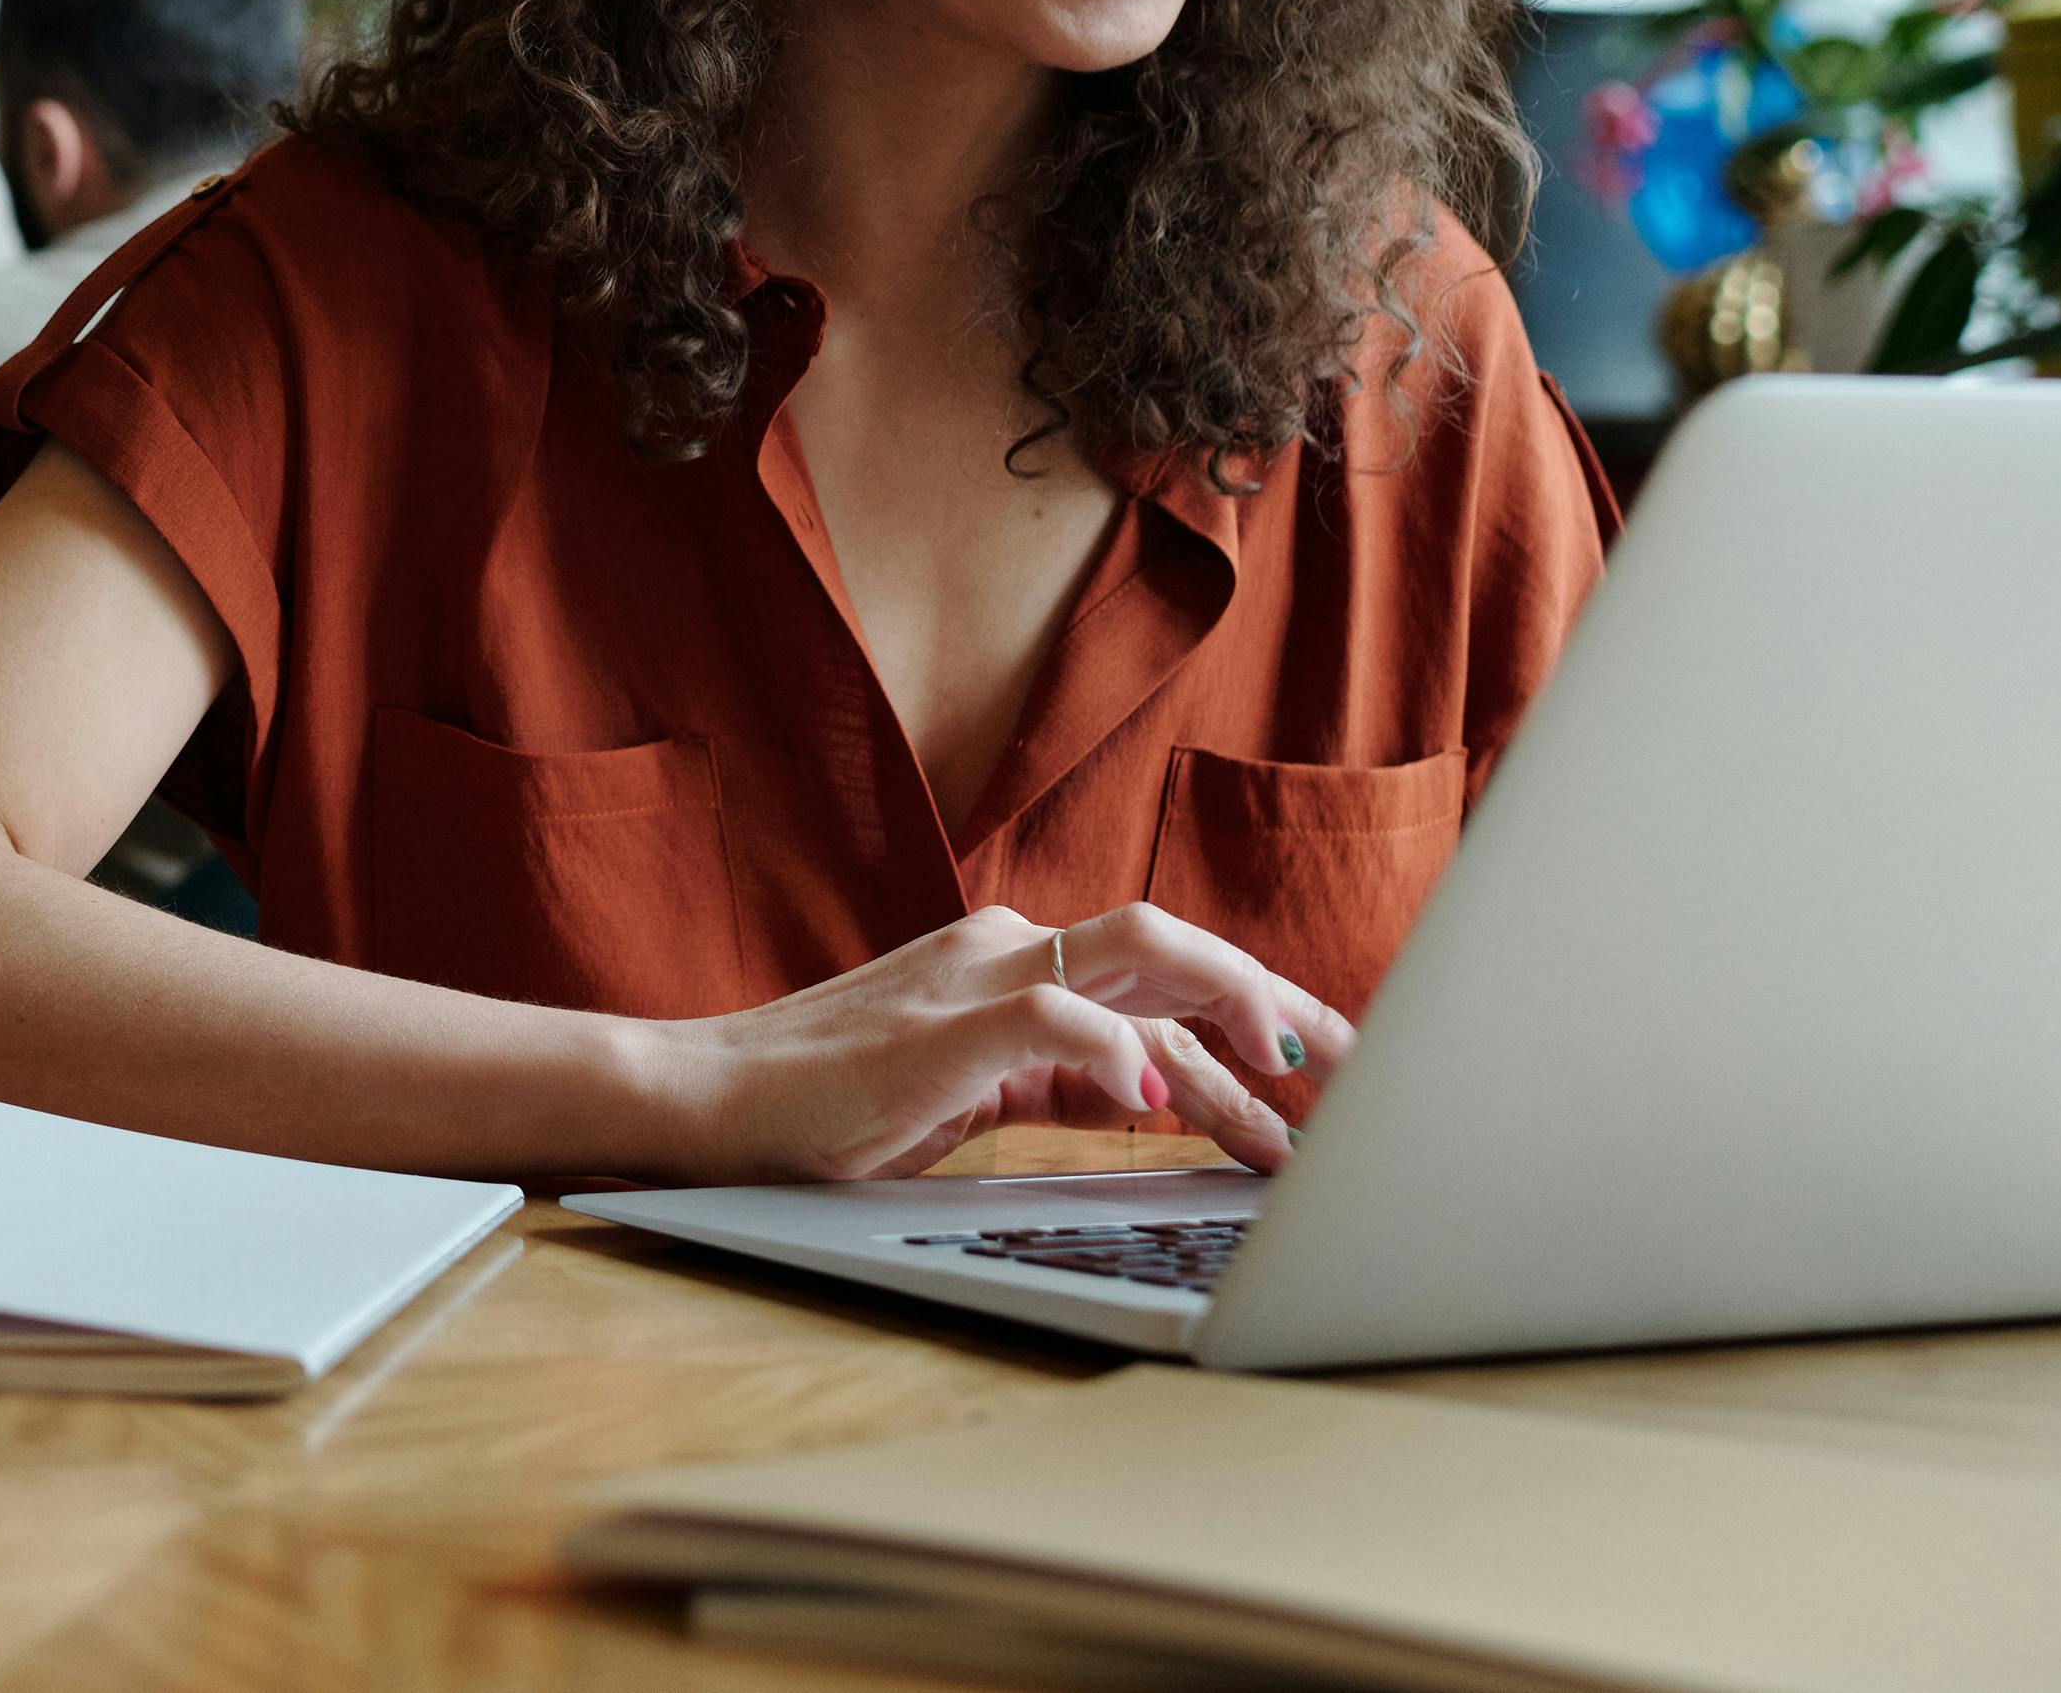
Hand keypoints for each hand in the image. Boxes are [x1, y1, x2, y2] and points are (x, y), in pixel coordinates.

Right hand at [648, 905, 1356, 1181]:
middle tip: (1358, 1073)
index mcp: (1014, 969)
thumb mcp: (979, 1096)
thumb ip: (1072, 1084)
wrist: (702, 1100)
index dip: (1264, 1020)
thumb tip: (1187, 1102)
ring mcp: (973, 981)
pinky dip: (1117, 1056)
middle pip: (1176, 950)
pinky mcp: (941, 1029)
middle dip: (1280, 1003)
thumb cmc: (827, 1108)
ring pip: (1139, 956)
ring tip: (1297, 1069)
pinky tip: (1159, 1102)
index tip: (1337, 1072)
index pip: (1168, 981)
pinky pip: (1055, 1022)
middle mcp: (1006, 953)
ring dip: (1232, 1007)